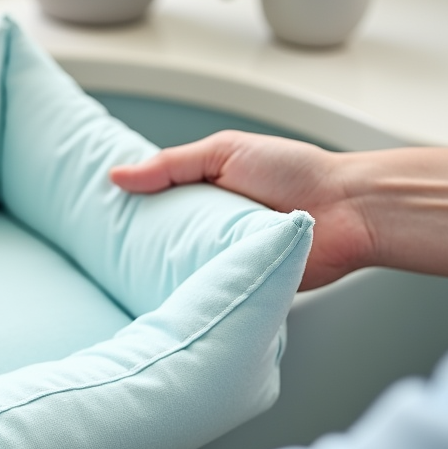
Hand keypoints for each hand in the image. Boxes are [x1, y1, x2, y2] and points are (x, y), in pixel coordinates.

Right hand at [110, 130, 375, 289]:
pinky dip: (196, 293)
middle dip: (140, 249)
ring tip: (130, 280)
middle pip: (164, 242)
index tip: (99, 219)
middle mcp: (213, 228)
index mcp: (206, 194)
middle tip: (107, 256)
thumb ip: (171, 164)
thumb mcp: (224, 151)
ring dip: (166, 273)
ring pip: (183, 270)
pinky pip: (211, 293)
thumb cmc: (296, 172)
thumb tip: (118, 176)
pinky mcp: (243, 286)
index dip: (131, 212)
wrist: (348, 209)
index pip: (157, 206)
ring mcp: (227, 258)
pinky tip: (171, 297)